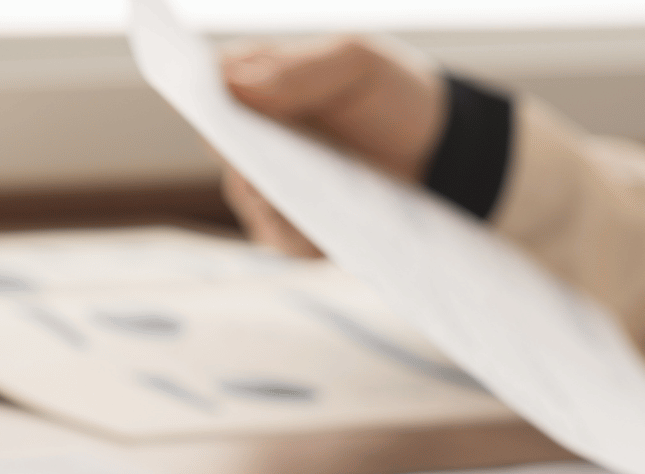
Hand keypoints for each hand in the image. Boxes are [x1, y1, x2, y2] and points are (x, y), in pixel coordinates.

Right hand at [219, 37, 445, 255]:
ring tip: (298, 203)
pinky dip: (299, 237)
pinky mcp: (295, 223)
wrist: (438, 147)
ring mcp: (271, 181)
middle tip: (259, 170)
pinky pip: (282, 237)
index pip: (211, 89)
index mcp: (259, 81)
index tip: (217, 118)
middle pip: (223, 149)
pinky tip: (323, 234)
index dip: (206, 103)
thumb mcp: (356, 64)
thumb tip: (234, 85)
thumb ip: (297, 70)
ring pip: (247, 198)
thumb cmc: (392, 93)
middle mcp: (255, 133)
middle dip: (241, 159)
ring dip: (269, 203)